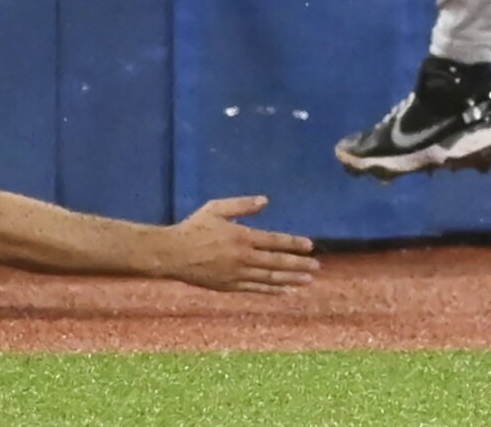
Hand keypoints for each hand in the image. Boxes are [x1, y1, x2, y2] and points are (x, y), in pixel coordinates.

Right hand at [160, 196, 318, 293]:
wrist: (173, 254)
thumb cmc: (194, 228)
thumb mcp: (216, 209)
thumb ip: (241, 205)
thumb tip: (265, 201)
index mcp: (241, 237)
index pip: (274, 241)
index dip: (293, 243)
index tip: (309, 245)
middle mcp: (243, 257)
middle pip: (277, 262)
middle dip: (299, 264)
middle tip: (317, 267)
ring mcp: (238, 274)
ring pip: (270, 278)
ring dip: (291, 279)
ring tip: (308, 280)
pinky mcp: (231, 286)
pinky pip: (257, 289)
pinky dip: (273, 290)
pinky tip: (286, 290)